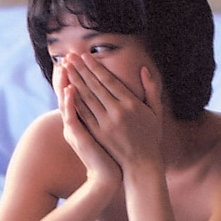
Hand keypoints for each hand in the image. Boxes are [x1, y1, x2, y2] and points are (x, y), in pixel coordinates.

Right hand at [55, 62, 122, 190]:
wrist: (108, 175)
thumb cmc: (111, 152)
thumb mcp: (106, 128)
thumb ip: (105, 110)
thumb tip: (109, 96)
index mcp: (85, 116)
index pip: (78, 91)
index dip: (77, 75)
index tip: (78, 59)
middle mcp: (77, 121)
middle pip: (70, 92)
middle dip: (69, 74)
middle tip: (66, 56)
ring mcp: (75, 128)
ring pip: (67, 102)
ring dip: (65, 83)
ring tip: (63, 66)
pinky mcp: (77, 137)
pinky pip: (71, 117)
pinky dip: (70, 103)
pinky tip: (70, 90)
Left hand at [62, 53, 164, 173]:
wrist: (141, 164)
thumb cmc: (151, 136)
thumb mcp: (156, 111)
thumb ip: (151, 89)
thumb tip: (143, 69)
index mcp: (131, 104)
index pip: (109, 80)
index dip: (95, 67)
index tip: (85, 56)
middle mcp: (117, 112)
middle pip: (94, 86)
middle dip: (80, 69)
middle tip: (69, 56)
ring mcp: (105, 123)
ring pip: (86, 98)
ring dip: (74, 81)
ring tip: (65, 68)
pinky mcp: (97, 133)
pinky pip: (83, 113)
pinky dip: (74, 100)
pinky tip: (66, 90)